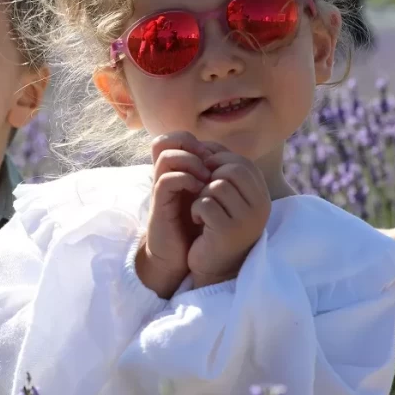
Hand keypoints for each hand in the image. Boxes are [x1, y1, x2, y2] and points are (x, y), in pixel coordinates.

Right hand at [138, 132, 213, 298]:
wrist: (178, 256)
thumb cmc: (196, 227)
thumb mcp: (209, 199)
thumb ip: (215, 179)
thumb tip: (234, 161)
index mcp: (177, 172)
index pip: (177, 138)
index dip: (197, 140)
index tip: (216, 157)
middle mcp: (166, 175)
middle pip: (166, 140)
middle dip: (189, 144)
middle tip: (209, 160)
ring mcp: (161, 188)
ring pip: (166, 156)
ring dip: (190, 162)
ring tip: (207, 177)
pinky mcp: (160, 204)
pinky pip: (166, 180)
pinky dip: (186, 180)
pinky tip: (200, 191)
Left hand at [186, 145, 269, 288]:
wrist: (215, 267)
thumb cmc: (218, 227)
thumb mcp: (227, 198)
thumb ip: (223, 172)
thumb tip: (206, 144)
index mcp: (262, 195)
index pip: (243, 162)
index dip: (218, 162)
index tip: (205, 175)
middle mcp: (260, 207)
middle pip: (231, 169)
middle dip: (211, 177)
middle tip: (203, 192)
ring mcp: (246, 220)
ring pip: (216, 185)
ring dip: (202, 195)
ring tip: (203, 210)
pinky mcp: (228, 232)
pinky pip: (205, 203)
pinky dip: (196, 210)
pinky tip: (199, 222)